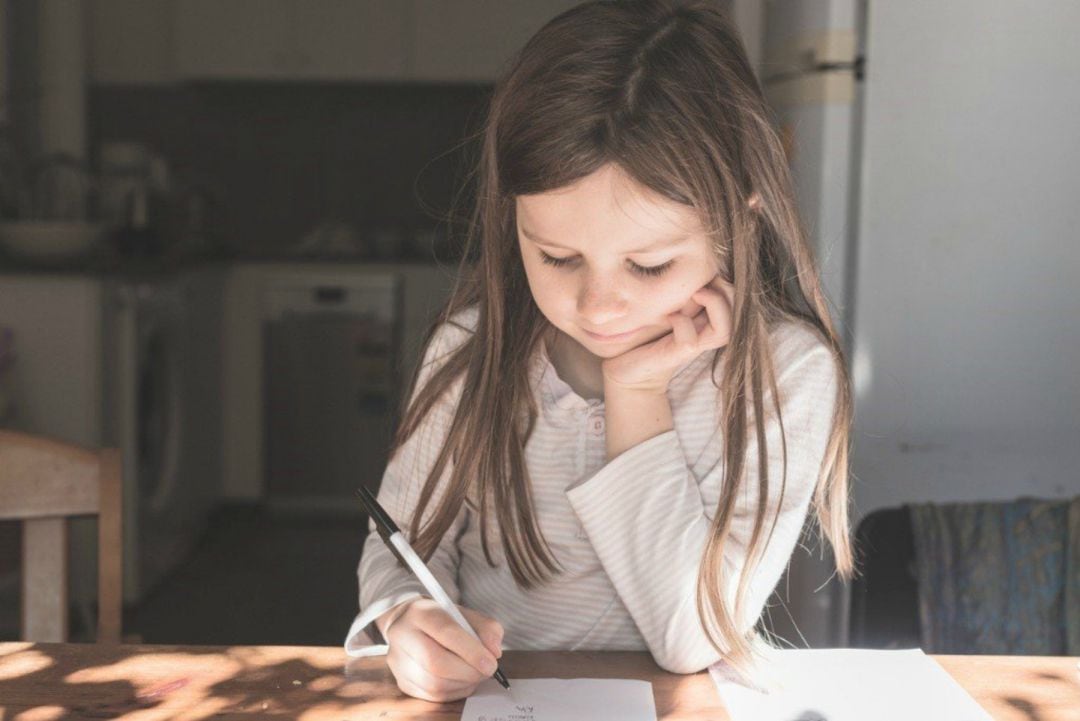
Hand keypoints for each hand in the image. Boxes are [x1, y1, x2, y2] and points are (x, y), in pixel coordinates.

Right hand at [378, 598, 503, 702]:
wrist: (410, 625)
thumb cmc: (442, 620)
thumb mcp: (465, 614)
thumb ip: (486, 628)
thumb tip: (494, 652)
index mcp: (420, 612)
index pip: (445, 631)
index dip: (471, 650)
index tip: (491, 662)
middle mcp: (403, 635)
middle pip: (436, 662)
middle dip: (469, 671)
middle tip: (487, 670)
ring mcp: (399, 661)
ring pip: (434, 683)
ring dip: (463, 683)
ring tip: (475, 673)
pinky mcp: (402, 681)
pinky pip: (432, 696)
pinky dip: (455, 691)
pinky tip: (462, 681)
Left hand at [601, 275, 733, 394]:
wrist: (624, 369)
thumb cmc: (642, 334)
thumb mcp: (662, 305)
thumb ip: (678, 291)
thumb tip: (690, 264)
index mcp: (704, 320)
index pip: (735, 300)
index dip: (729, 283)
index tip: (707, 269)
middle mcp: (703, 333)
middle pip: (739, 314)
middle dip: (729, 292)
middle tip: (706, 280)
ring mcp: (692, 346)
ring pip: (724, 330)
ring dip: (715, 306)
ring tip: (696, 293)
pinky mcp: (675, 356)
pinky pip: (689, 340)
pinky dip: (682, 324)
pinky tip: (669, 316)